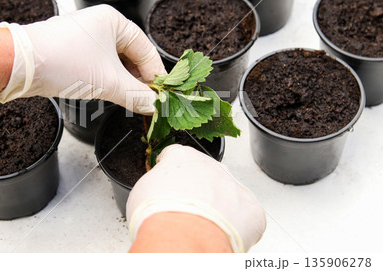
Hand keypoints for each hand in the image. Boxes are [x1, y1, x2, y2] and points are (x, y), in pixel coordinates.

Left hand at [0, 5, 165, 113]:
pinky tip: (110, 95)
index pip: (146, 50)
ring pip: (115, 63)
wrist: (19, 65)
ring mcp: (85, 37)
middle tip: (146, 101)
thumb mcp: (108, 82)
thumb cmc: (65, 63)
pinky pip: (99, 66)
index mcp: (114, 22)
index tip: (161, 95)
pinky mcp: (73, 51)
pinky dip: (107, 80)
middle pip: (131, 56)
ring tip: (129, 100)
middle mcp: (101, 25)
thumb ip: (136, 96)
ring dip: (123, 82)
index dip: (155, 75)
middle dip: (138, 80)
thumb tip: (155, 107)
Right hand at [126, 144, 266, 251]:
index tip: (168, 187)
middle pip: (206, 176)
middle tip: (186, 213)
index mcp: (183, 157)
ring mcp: (234, 186)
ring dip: (219, 208)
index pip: (177, 157)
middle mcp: (212, 166)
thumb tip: (155, 192)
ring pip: (228, 195)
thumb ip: (155, 183)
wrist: (182, 238)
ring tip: (203, 229)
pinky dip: (237, 227)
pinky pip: (246, 217)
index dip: (171, 174)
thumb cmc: (159, 216)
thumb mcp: (141, 190)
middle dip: (198, 192)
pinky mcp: (252, 210)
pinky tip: (222, 235)